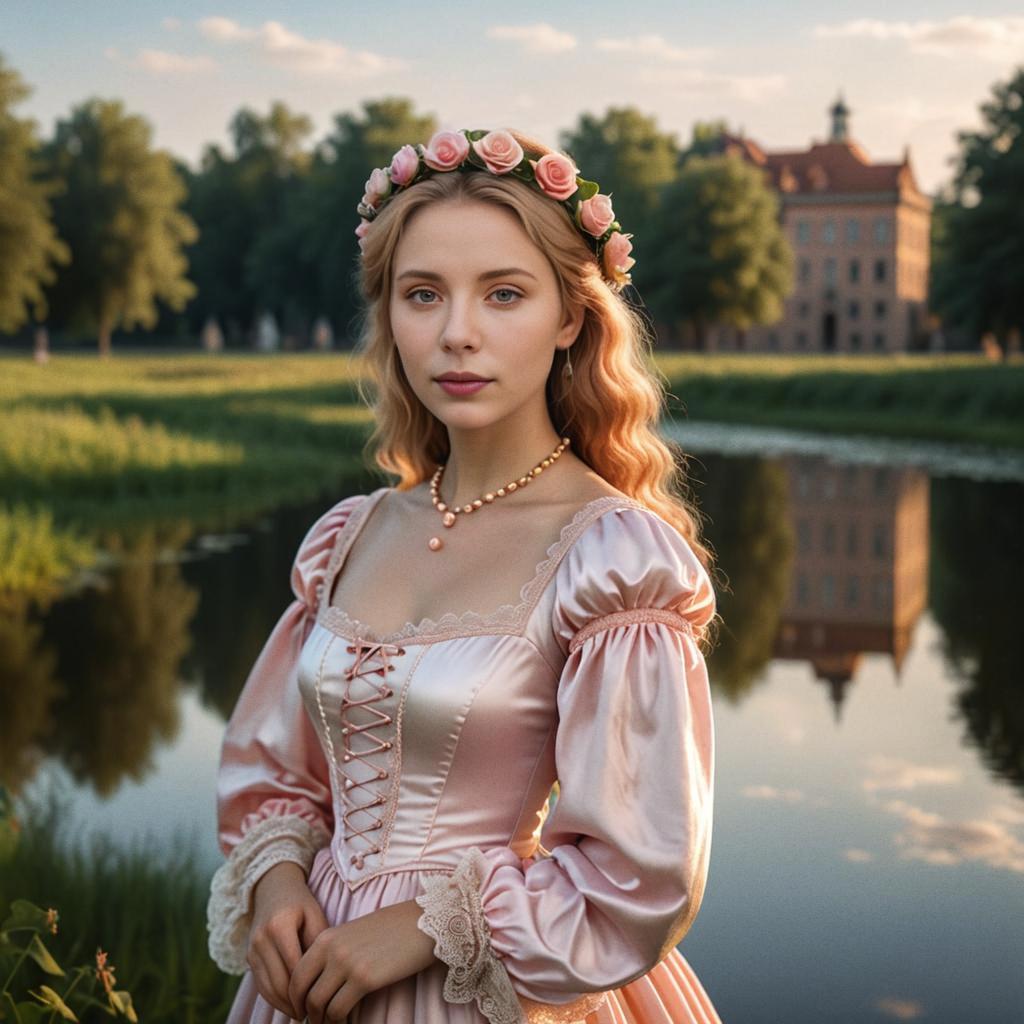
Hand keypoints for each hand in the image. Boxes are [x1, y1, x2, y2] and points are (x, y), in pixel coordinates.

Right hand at [247, 861, 328, 1018]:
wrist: (273, 888)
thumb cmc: (301, 903)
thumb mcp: (315, 915)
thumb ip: (319, 942)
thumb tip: (325, 975)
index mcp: (279, 926)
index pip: (295, 966)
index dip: (309, 986)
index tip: (324, 999)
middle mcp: (261, 939)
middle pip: (279, 982)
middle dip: (296, 1002)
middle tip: (315, 1013)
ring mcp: (252, 949)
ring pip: (267, 988)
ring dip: (284, 1005)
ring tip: (304, 1013)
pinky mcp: (248, 957)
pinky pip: (261, 985)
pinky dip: (274, 999)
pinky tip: (290, 1005)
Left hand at [288, 898, 437, 1023]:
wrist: (423, 922)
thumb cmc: (391, 928)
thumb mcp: (353, 934)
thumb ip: (333, 953)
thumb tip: (319, 982)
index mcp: (326, 937)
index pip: (297, 974)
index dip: (296, 997)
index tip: (302, 1008)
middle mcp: (332, 950)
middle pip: (303, 992)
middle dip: (305, 1011)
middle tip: (314, 1020)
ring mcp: (347, 964)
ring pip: (318, 1004)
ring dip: (322, 1019)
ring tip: (331, 1022)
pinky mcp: (364, 979)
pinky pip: (339, 1010)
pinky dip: (339, 1021)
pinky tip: (346, 1021)